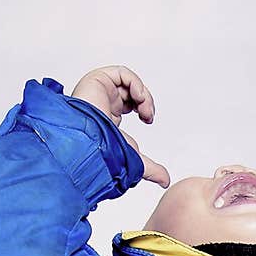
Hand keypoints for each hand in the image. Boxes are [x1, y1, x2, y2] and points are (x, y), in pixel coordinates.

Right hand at [71, 65, 169, 187]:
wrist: (89, 144)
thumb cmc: (103, 152)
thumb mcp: (134, 159)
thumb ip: (151, 169)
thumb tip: (166, 182)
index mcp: (107, 115)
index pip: (128, 103)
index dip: (143, 107)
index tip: (148, 119)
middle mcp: (103, 101)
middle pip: (130, 90)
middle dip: (145, 100)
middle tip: (148, 116)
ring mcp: (100, 90)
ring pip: (128, 81)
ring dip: (143, 94)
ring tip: (144, 109)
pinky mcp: (97, 79)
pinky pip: (123, 73)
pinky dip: (136, 84)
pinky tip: (138, 98)